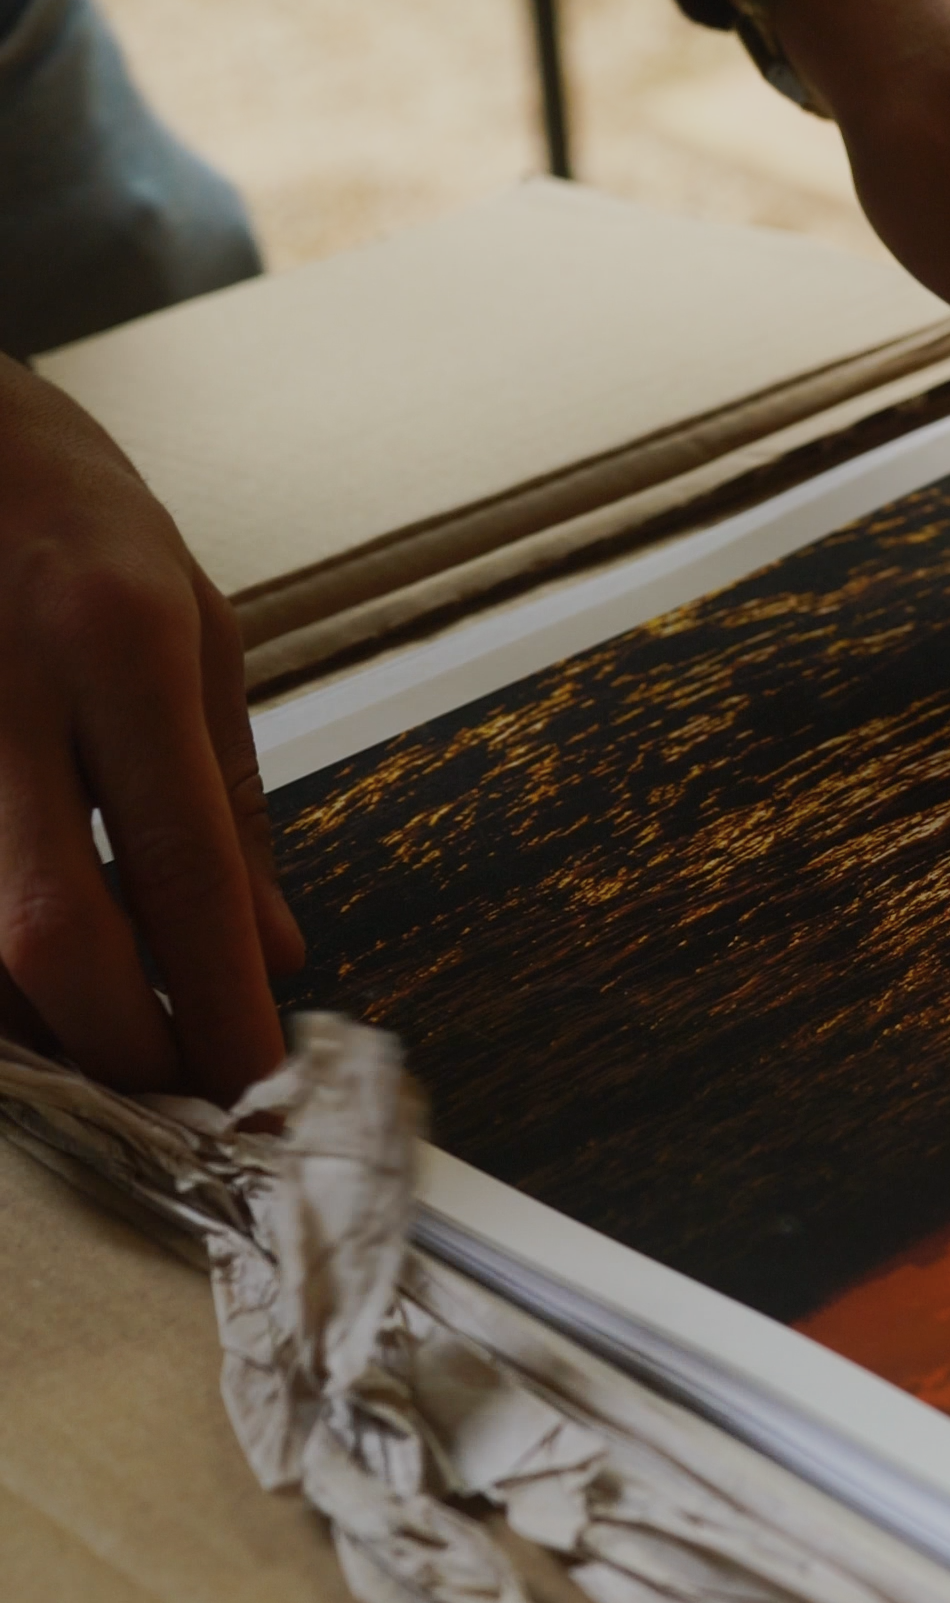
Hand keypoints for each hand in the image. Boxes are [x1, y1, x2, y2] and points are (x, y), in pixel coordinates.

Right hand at [0, 360, 300, 1099]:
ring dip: (51, 1023)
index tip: (257, 1073)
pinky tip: (45, 982)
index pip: (184, 865)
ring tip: (122, 1040)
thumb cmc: (70, 514)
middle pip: (51, 934)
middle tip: (181, 1088)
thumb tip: (270, 952)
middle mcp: (5, 697)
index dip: (220, 995)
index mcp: (118, 643)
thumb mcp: (197, 629)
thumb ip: (229, 804)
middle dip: (121, 1042)